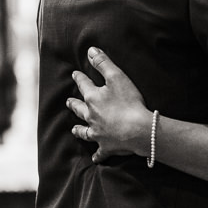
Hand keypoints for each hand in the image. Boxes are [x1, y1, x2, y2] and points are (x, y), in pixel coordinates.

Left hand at [67, 46, 150, 162]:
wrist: (138, 130)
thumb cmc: (129, 102)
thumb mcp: (117, 77)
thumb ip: (103, 63)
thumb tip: (90, 50)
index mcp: (93, 98)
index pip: (84, 85)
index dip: (80, 78)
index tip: (75, 74)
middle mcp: (91, 116)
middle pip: (80, 109)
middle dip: (74, 104)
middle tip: (68, 101)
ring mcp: (98, 133)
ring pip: (84, 131)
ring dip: (79, 130)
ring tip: (74, 129)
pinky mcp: (107, 147)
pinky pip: (100, 153)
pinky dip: (97, 155)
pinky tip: (95, 158)